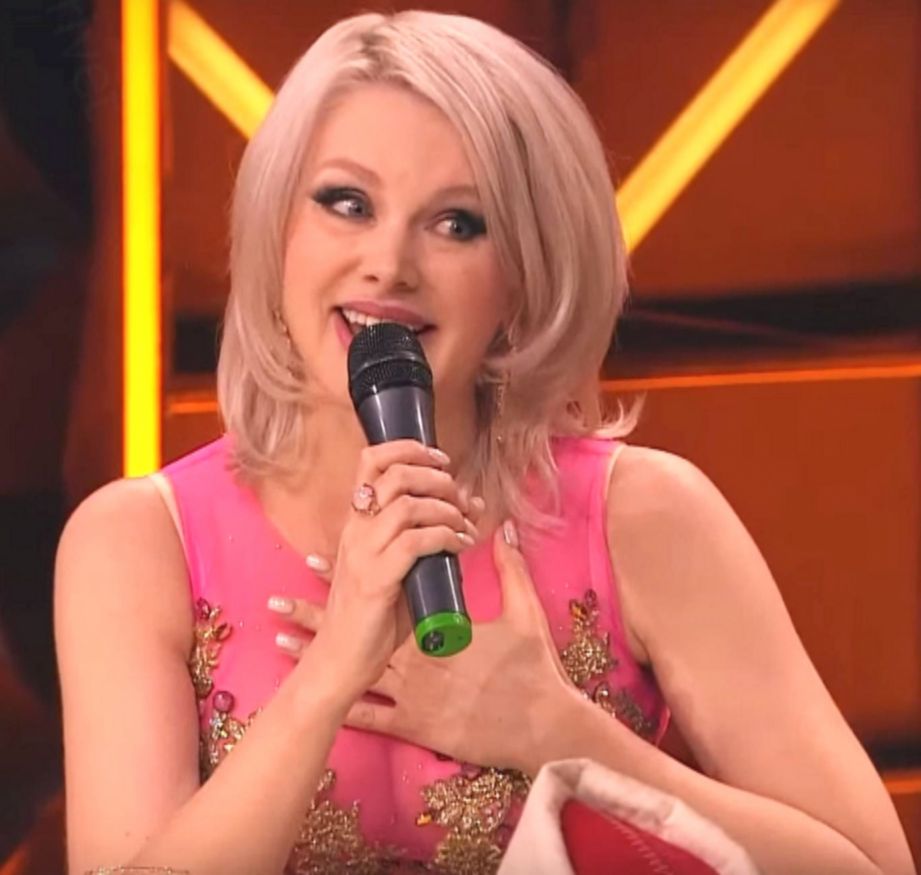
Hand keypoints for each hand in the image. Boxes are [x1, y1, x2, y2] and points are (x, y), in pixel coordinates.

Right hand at [273, 440, 480, 707]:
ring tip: (464, 524)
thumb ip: (431, 539)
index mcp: (357, 522)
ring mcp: (363, 554)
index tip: (441, 460)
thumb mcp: (402, 569)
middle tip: (460, 496)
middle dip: (437, 477)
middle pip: (395, 475)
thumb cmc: (374, 618)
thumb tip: (471, 510)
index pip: (370, 461)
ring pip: (408, 505)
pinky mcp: (376, 579)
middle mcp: (356, 530)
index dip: (408, 449)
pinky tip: (460, 546)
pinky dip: (446, 537)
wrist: (341, 661)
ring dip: (446, 508)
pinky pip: (416, 542)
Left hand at [273, 520, 577, 773]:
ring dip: (319, 659)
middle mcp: (413, 661)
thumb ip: (511, 569)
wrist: (538, 729)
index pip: (383, 595)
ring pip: (351, 672)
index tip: (312, 561)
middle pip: (356, 633)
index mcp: (434, 629)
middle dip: (315, 618)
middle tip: (278, 604)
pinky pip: (370, 716)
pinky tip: (315, 697)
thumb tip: (505, 531)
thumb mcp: (524, 615)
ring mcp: (410, 695)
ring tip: (281, 643)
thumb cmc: (531, 672)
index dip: (347, 577)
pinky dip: (340, 703)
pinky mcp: (413, 725)